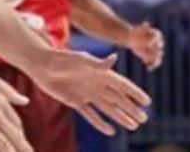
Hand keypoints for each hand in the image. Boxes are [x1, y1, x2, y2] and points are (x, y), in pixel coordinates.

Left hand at [32, 50, 150, 135]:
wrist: (42, 65)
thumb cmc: (62, 59)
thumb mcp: (80, 60)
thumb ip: (97, 63)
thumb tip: (115, 59)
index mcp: (101, 73)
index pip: (122, 85)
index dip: (134, 93)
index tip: (147, 102)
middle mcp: (97, 84)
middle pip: (118, 99)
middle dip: (131, 108)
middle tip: (144, 119)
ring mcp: (87, 94)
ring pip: (108, 109)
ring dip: (120, 117)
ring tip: (133, 126)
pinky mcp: (76, 102)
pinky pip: (91, 115)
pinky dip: (100, 123)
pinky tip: (110, 130)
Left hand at [127, 22, 164, 70]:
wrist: (133, 39)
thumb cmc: (136, 32)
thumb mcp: (138, 29)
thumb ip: (143, 27)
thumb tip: (146, 23)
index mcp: (156, 35)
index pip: (158, 38)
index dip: (153, 41)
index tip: (148, 45)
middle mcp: (158, 43)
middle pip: (158, 48)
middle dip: (154, 52)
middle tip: (148, 54)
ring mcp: (155, 50)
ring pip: (158, 57)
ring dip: (154, 61)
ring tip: (150, 64)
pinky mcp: (152, 56)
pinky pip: (155, 62)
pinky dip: (152, 65)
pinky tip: (148, 68)